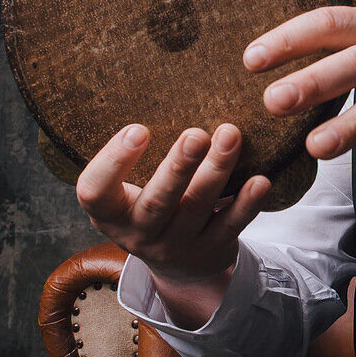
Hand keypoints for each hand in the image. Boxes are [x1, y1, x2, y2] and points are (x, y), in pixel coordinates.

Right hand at [75, 122, 270, 327]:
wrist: (181, 267)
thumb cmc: (150, 207)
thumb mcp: (128, 190)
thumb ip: (136, 158)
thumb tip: (161, 88)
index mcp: (110, 213)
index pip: (95, 192)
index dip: (112, 162)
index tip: (138, 129)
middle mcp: (139, 233)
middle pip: (156, 202)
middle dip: (178, 167)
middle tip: (196, 134)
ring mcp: (177, 245)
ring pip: (197, 208)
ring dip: (216, 170)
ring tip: (230, 136)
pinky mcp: (211, 250)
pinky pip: (230, 226)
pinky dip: (247, 203)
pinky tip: (260, 180)